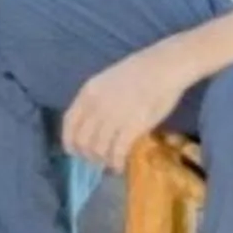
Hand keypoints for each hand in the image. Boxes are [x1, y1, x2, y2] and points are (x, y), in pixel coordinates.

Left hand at [62, 49, 191, 172]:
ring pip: (98, 149)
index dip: (69, 141)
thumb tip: (93, 126)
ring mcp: (113, 116)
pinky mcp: (132, 126)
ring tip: (110, 164)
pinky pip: (117, 152)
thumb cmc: (140, 72)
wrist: (164, 66)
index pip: (69, 123)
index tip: (73, 151)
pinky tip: (120, 166)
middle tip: (97, 161)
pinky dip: (116, 163)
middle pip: (82, 140)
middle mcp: (96, 105)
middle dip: (87, 155)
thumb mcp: (108, 81)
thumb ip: (97, 101)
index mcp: (88, 92)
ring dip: (103, 161)